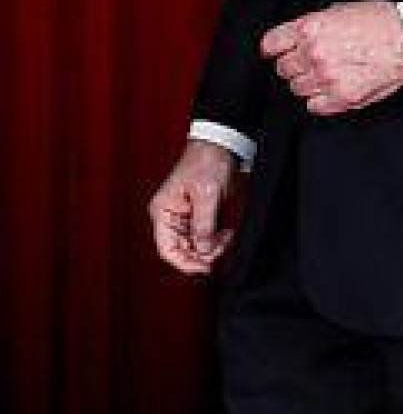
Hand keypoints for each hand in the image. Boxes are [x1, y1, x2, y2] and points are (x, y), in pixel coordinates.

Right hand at [146, 139, 246, 274]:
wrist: (220, 145)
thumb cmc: (207, 163)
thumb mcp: (207, 194)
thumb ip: (204, 224)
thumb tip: (202, 251)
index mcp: (163, 213)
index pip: (167, 250)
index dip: (185, 263)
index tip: (206, 268)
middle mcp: (170, 218)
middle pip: (183, 250)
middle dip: (203, 254)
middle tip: (223, 248)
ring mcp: (184, 217)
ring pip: (196, 246)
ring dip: (212, 247)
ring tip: (228, 236)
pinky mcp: (198, 215)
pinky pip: (205, 236)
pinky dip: (217, 239)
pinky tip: (228, 233)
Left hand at [260, 0, 402, 115]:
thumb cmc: (383, 22)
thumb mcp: (340, 10)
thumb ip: (314, 26)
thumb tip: (296, 39)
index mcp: (310, 28)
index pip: (271, 45)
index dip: (277, 48)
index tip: (281, 52)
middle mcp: (314, 53)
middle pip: (283, 69)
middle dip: (296, 65)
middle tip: (314, 62)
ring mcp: (327, 77)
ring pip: (297, 88)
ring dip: (309, 83)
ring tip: (328, 75)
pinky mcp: (342, 97)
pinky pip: (314, 106)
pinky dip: (321, 100)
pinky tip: (334, 88)